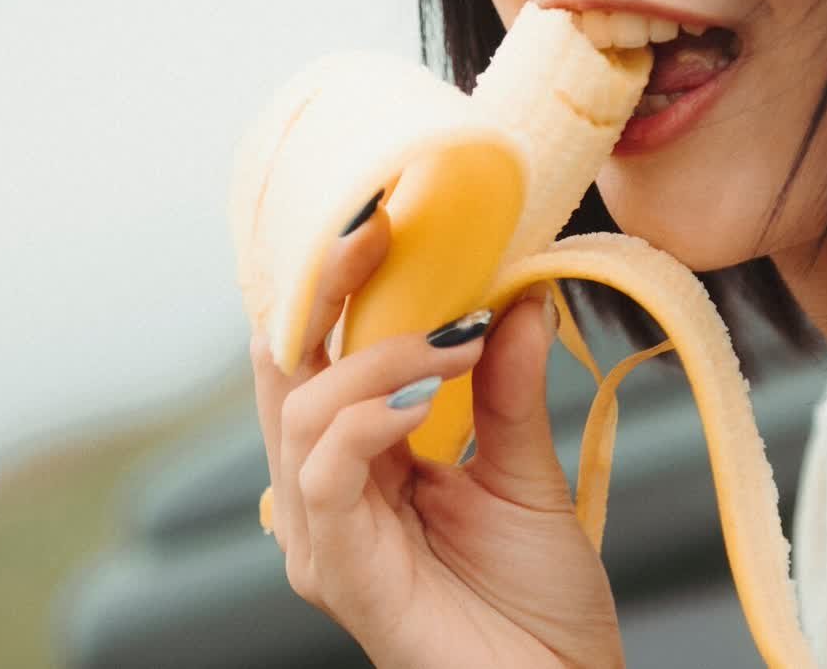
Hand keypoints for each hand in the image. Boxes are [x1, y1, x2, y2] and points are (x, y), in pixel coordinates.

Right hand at [250, 201, 625, 668]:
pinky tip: (423, 399)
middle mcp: (322, 489)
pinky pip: (323, 470)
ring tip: (458, 339)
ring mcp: (320, 532)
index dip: (339, 277)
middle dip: (330, 282)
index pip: (322, 347)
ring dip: (378, 352)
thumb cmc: (539, 613)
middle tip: (388, 226)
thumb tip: (522, 293)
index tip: (388, 214)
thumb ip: (509, 389)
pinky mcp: (335, 570)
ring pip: (299, 405)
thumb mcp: (527, 476)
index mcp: (359, 458)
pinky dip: (368, 415)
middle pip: (287, 358)